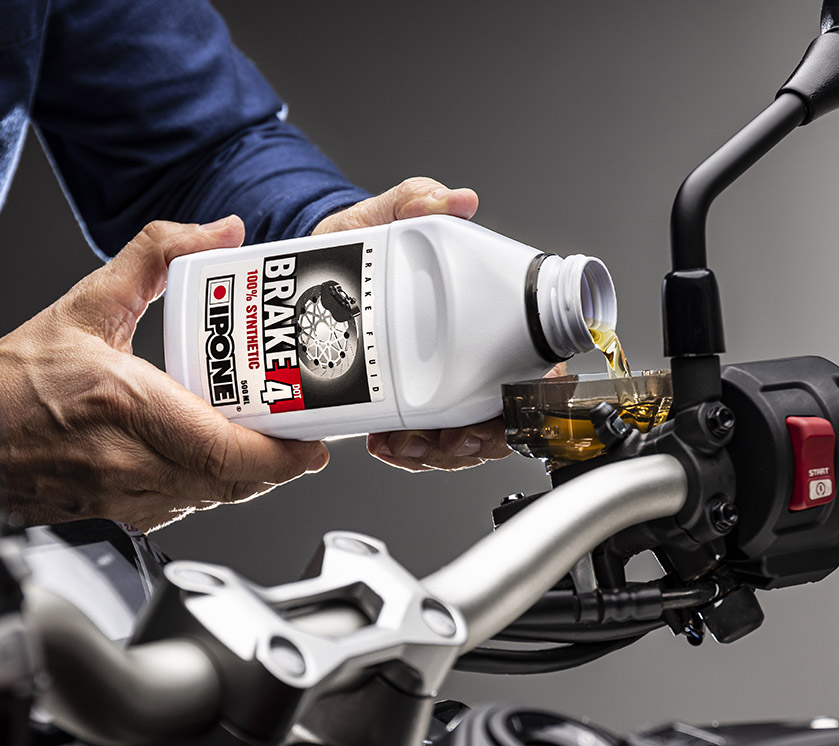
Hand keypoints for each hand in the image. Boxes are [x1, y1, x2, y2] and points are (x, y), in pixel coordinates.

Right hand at [0, 218, 328, 530]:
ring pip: (213, 502)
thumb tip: (218, 232)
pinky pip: (184, 512)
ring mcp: (124, 499)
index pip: (224, 449)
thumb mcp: (87, 304)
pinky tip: (216, 463)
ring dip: (248, 480)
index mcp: (127, 405)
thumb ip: (155, 257)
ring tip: (272, 446)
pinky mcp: (119, 519)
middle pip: (233, 482)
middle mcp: (129, 462)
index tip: (310, 440)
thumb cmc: (15, 383)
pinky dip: (209, 490)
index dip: (280, 455)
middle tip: (305, 438)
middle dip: (279, 466)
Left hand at [315, 176, 517, 470]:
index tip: (504, 409)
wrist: (308, 273)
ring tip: (403, 443)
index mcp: (481, 315)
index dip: (530, 397)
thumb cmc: (359, 243)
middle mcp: (466, 354)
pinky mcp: (404, 402)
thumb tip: (454, 200)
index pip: (531, 366)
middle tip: (445, 439)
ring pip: (461, 439)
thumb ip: (413, 200)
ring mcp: (436, 382)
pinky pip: (422, 443)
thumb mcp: (382, 216)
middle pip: (498, 417)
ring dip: (438, 452)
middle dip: (475, 440)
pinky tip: (383, 441)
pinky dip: (409, 451)